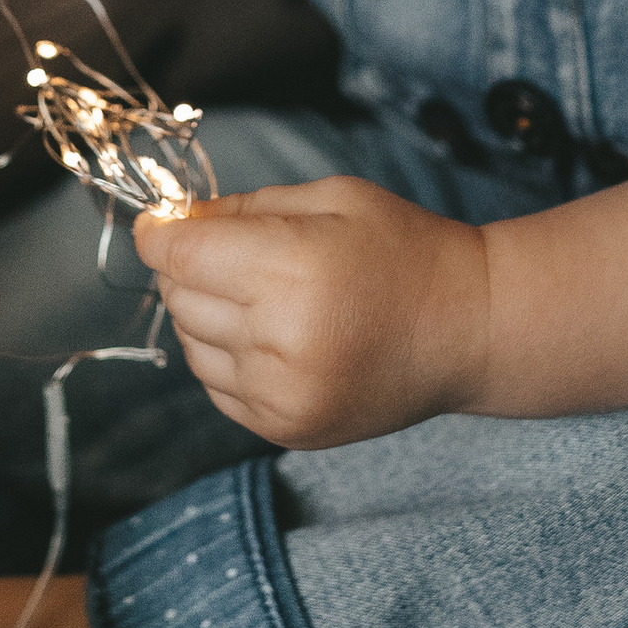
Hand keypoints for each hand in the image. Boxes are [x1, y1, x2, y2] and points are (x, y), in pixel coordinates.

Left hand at [134, 177, 488, 447]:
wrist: (469, 330)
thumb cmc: (403, 250)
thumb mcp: (331, 199)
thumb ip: (243, 208)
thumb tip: (172, 223)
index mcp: (292, 271)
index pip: (180, 256)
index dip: (159, 234)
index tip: (159, 224)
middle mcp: (282, 341)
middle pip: (180, 298)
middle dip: (187, 269)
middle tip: (228, 253)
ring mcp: (283, 395)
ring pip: (191, 346)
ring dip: (205, 316)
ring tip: (259, 296)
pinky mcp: (288, 429)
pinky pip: (217, 388)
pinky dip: (226, 358)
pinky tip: (270, 336)